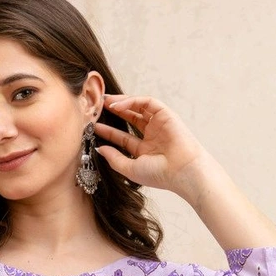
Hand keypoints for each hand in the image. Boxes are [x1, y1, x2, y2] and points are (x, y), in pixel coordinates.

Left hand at [94, 95, 208, 197]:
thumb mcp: (129, 168)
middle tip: (97, 107)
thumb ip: (114, 158)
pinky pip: (147, 102)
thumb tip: (99, 149)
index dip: (108, 131)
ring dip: (121, 103)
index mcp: (145, 150)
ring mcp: (159, 124)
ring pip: (138, 107)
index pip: (123, 138)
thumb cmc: (159, 174)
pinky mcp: (166, 114)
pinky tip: (117, 105)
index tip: (94, 127)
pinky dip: (132, 101)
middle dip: (114, 112)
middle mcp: (152, 136)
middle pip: (130, 118)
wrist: (181, 171)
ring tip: (104, 102)